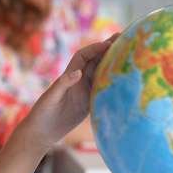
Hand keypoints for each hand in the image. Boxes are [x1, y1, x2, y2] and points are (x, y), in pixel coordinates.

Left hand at [23, 35, 116, 150]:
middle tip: (126, 40)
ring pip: (102, 74)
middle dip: (109, 51)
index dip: (96, 48)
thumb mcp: (51, 97)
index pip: (84, 56)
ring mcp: (85, 91)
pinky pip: (104, 90)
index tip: (109, 43)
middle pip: (96, 61)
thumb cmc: (43, 112)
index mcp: (69, 75)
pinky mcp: (90, 103)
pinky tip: (127, 83)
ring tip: (130, 57)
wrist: (42, 132)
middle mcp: (79, 80)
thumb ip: (64, 84)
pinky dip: (114, 85)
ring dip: (114, 65)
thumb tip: (78, 72)